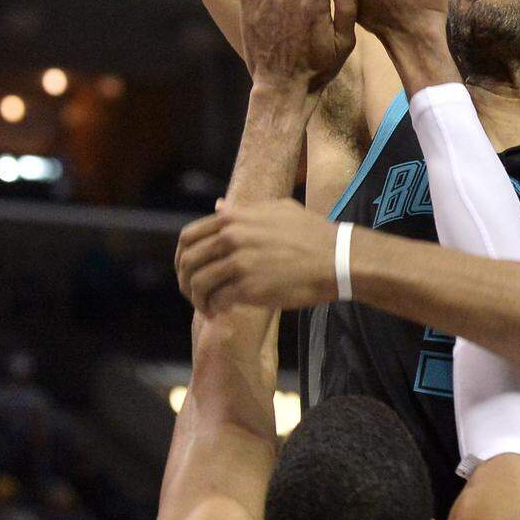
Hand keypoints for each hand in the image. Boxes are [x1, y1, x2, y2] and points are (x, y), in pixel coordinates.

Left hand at [175, 199, 338, 314]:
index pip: (188, 237)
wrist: (336, 259)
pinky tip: (223, 313)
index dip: (182, 257)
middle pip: (188, 262)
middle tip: (194, 294)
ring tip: (208, 308)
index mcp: (234, 219)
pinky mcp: (249, 288)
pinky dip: (216, 309)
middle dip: (185, 282)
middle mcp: (232, 238)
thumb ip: (243, 210)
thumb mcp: (277, 210)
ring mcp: (239, 263)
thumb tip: (219, 206)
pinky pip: (218, 301)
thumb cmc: (311, 234)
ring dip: (199, 300)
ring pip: (199, 284)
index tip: (188, 270)